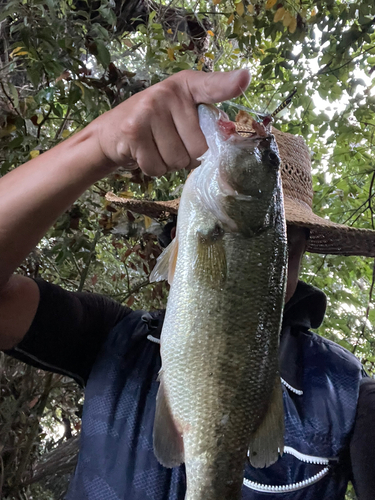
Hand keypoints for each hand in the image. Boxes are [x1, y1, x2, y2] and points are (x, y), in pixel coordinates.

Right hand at [93, 69, 250, 176]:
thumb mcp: (180, 116)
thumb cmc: (154, 126)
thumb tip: (229, 135)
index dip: (230, 84)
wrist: (110, 133)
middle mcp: (168, 93)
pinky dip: (154, 169)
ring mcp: (149, 110)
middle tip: (170, 144)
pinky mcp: (134, 131)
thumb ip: (205, 123)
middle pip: (199, 147)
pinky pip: (158, 167)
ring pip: (178, 161)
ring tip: (156, 148)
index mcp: (186, 86)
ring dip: (169, 164)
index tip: (246, 77)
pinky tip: (145, 154)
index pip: (211, 86)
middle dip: (187, 157)